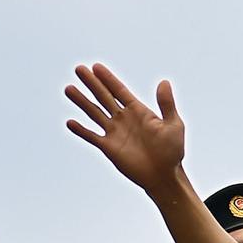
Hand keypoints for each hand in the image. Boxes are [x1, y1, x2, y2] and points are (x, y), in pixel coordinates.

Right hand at [64, 64, 186, 193]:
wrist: (164, 175)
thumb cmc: (172, 151)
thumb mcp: (173, 125)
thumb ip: (166, 104)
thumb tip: (164, 82)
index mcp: (138, 111)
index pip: (119, 90)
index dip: (108, 79)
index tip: (96, 66)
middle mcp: (124, 119)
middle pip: (104, 97)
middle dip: (91, 83)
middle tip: (79, 69)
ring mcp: (115, 132)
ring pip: (94, 113)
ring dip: (82, 101)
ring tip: (69, 89)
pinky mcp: (109, 148)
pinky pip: (92, 136)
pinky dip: (81, 130)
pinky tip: (70, 122)